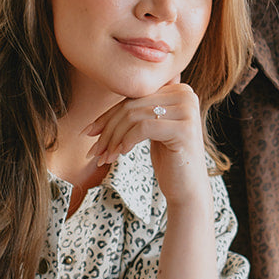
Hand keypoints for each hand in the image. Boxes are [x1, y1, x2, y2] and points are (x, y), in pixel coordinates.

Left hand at [86, 83, 208, 208]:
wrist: (189, 188)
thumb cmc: (169, 159)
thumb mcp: (152, 130)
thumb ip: (137, 112)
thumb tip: (95, 120)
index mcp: (178, 90)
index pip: (134, 97)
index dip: (108, 115)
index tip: (89, 133)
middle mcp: (186, 94)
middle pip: (132, 105)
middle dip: (108, 129)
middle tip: (94, 150)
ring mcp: (187, 110)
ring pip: (134, 116)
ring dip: (114, 138)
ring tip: (105, 157)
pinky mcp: (184, 128)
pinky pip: (143, 127)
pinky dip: (126, 140)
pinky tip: (121, 154)